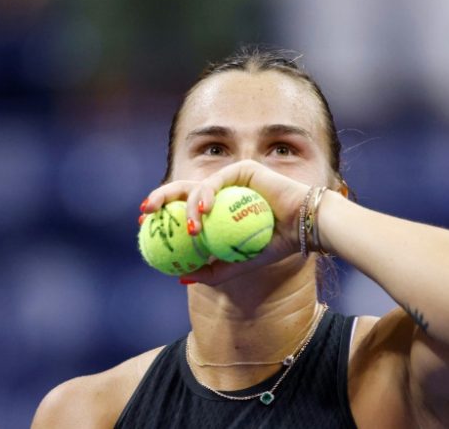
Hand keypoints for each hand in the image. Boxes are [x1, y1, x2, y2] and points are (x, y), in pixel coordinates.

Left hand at [141, 160, 311, 284]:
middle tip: (146, 214)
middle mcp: (222, 191)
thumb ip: (213, 270)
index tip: (145, 226)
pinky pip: (218, 180)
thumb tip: (181, 278)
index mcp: (218, 209)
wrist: (303, 228)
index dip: (161, 214)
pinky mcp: (242, 169)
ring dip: (187, 208)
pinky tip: (203, 209)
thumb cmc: (275, 245)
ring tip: (190, 229)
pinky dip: (207, 194)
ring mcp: (231, 179)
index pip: (182, 209)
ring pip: (197, 187)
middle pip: (181, 190)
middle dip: (159, 198)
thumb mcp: (238, 263)